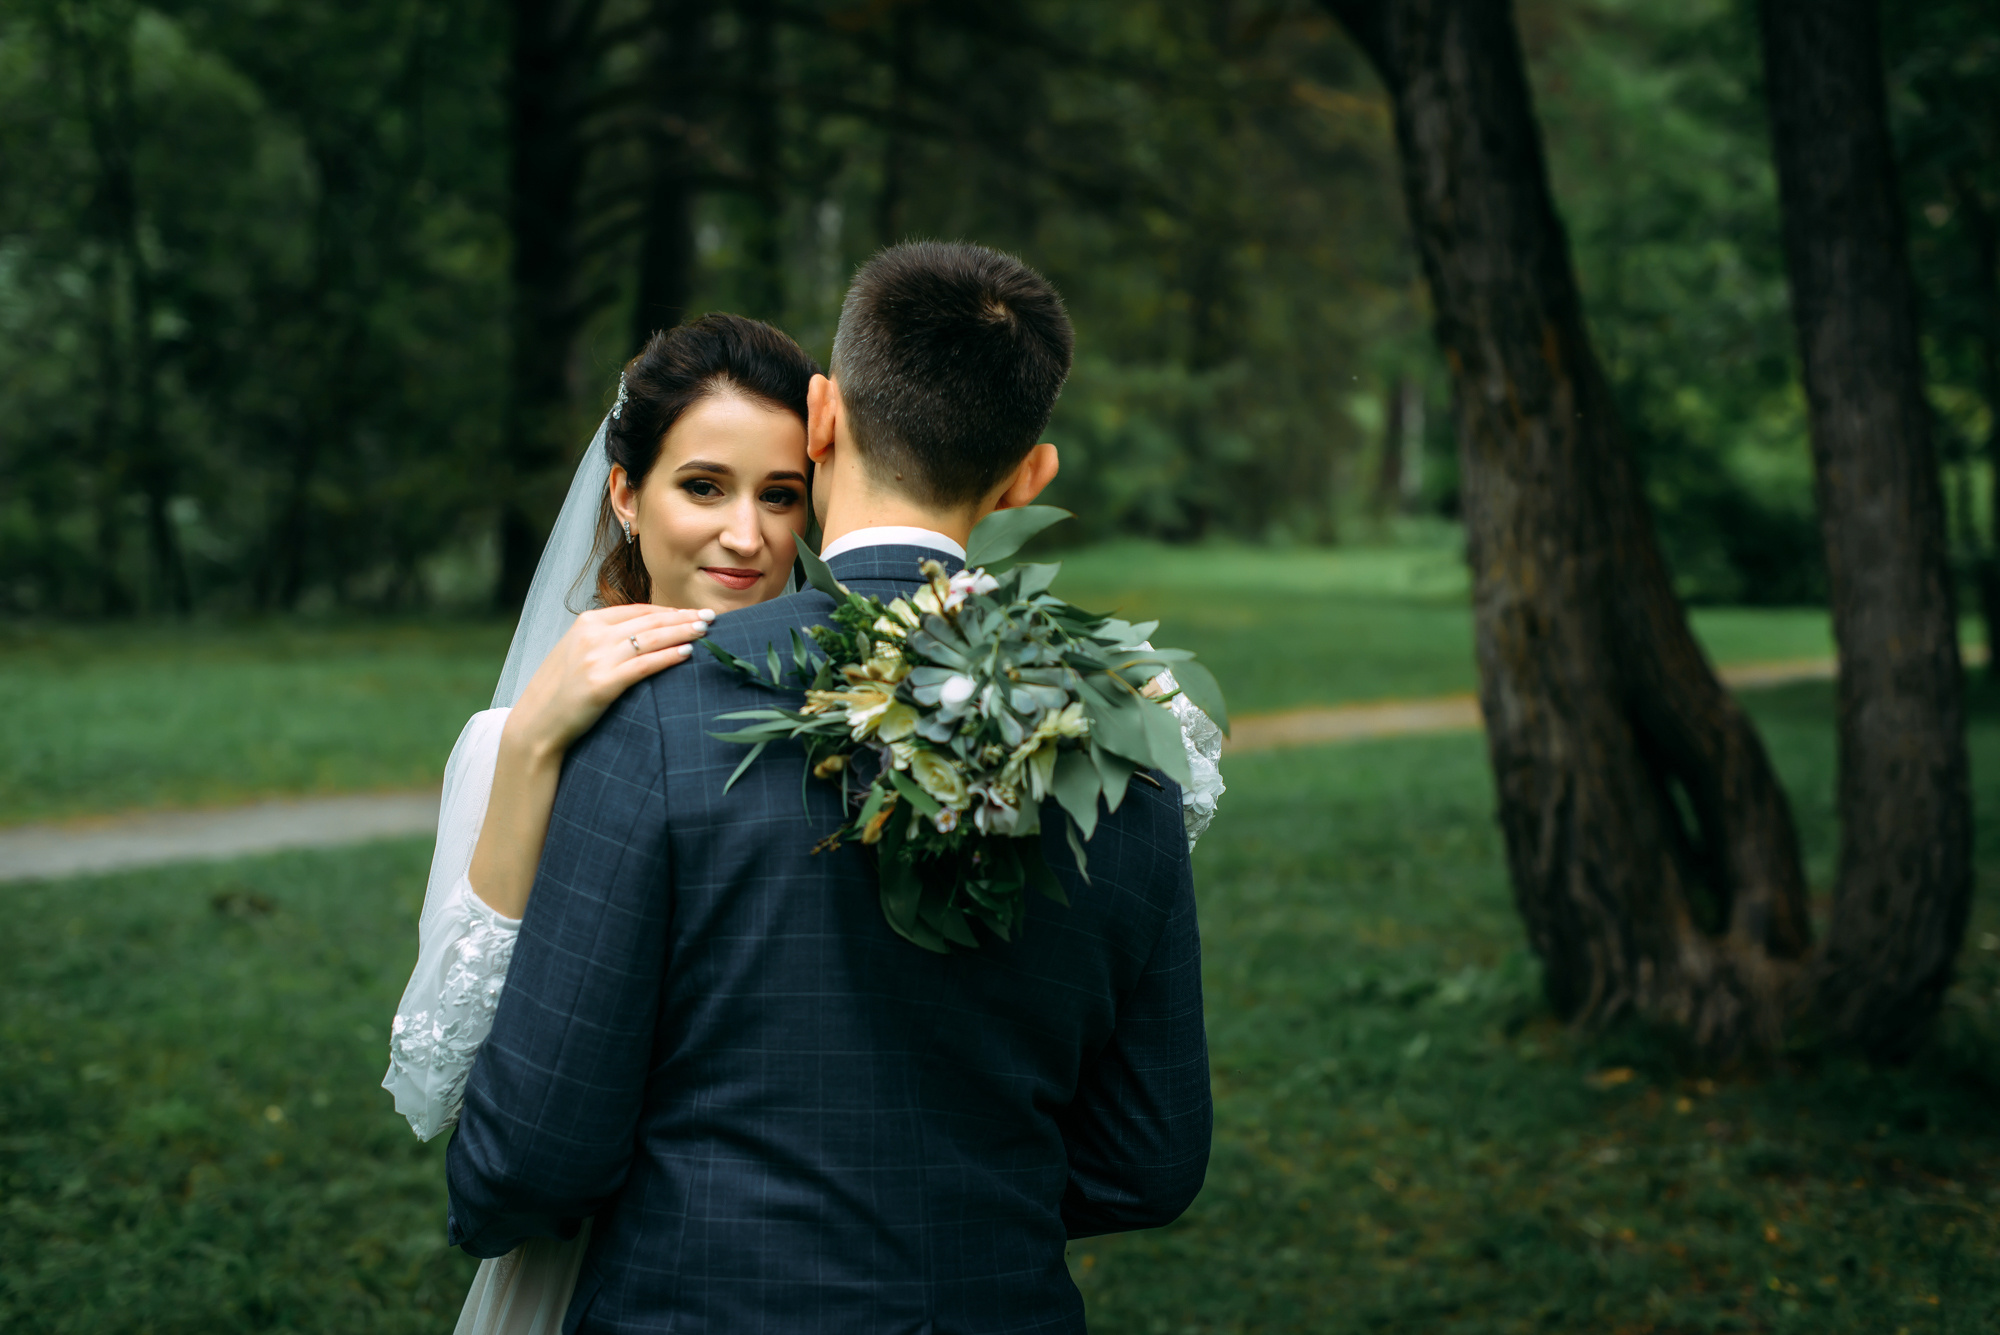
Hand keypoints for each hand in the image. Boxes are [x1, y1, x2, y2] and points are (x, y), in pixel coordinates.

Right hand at [503, 603, 714, 764]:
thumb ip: (606, 638)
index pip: (637, 611)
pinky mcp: (602, 683)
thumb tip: (645, 632)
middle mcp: (592, 635)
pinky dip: (668, 656)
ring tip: (706, 631)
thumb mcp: (579, 652)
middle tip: (711, 617)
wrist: (537, 723)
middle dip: (683, 618)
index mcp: (586, 623)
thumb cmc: (562, 691)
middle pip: (649, 621)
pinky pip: (644, 665)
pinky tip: (688, 653)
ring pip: (650, 639)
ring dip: (682, 632)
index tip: (691, 613)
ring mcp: (596, 658)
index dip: (669, 611)